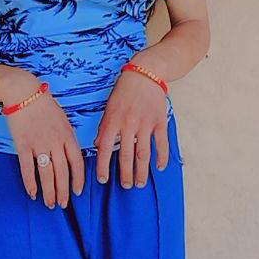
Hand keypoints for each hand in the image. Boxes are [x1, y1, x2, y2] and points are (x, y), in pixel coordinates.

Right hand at [0, 68, 84, 209]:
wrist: (23, 92)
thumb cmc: (44, 104)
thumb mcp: (62, 118)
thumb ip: (67, 137)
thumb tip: (71, 154)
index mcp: (67, 134)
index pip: (76, 162)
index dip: (78, 179)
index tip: (77, 192)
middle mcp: (55, 141)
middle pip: (62, 172)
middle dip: (63, 191)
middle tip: (62, 204)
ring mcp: (39, 143)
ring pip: (46, 173)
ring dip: (49, 191)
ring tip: (50, 203)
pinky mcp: (23, 144)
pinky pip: (27, 167)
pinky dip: (30, 182)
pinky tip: (32, 193)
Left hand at [93, 60, 168, 188]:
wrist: (145, 73)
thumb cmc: (124, 89)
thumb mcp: (109, 106)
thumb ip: (104, 126)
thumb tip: (97, 144)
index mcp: (113, 120)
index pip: (104, 148)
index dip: (102, 166)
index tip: (103, 179)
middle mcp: (128, 124)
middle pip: (125, 156)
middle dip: (125, 174)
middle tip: (126, 185)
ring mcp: (145, 123)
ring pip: (143, 154)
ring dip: (141, 171)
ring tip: (140, 183)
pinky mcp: (159, 121)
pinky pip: (161, 143)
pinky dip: (161, 157)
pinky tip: (159, 167)